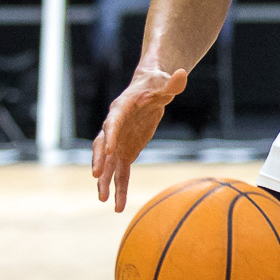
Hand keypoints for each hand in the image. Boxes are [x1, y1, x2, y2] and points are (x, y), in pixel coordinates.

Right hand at [92, 63, 187, 211]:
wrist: (149, 91)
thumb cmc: (156, 85)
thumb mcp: (165, 83)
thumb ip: (173, 83)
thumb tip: (183, 73)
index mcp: (121, 109)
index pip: (113, 123)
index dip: (110, 136)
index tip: (107, 150)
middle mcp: (114, 128)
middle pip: (102, 147)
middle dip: (99, 162)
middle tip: (97, 177)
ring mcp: (117, 142)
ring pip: (108, 164)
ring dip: (105, 181)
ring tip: (103, 199)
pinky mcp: (124, 152)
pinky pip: (121, 173)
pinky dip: (120, 188)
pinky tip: (118, 207)